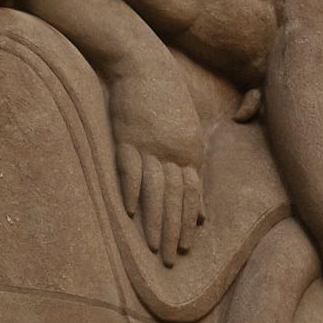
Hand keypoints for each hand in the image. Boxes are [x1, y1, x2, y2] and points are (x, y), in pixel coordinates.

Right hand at [107, 72, 208, 266]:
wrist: (142, 61)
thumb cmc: (163, 93)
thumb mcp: (184, 127)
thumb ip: (189, 160)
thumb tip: (194, 188)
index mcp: (190, 150)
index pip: (192, 194)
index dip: (189, 223)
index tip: (186, 247)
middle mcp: (174, 151)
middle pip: (175, 199)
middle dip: (174, 232)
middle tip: (171, 260)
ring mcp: (150, 144)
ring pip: (155, 191)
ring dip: (155, 222)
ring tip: (152, 248)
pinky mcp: (128, 136)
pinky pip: (129, 168)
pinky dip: (131, 191)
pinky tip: (130, 213)